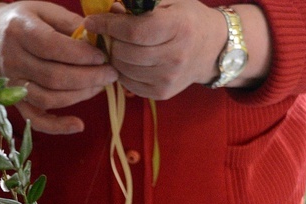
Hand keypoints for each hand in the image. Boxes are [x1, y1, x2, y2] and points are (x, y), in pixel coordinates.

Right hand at [0, 2, 118, 133]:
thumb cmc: (25, 20)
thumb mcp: (45, 10)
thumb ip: (70, 23)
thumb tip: (96, 39)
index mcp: (20, 30)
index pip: (52, 46)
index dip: (80, 54)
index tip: (102, 56)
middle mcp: (13, 59)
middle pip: (53, 76)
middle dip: (88, 77)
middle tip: (110, 73)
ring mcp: (12, 84)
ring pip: (48, 98)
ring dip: (79, 96)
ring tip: (100, 87)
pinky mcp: (14, 101)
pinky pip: (35, 120)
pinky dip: (57, 126)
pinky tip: (78, 125)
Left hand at [83, 1, 271, 98]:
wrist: (213, 49)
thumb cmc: (187, 20)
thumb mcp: (170, 1)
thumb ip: (140, 3)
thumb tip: (110, 10)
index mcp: (179, 27)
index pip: (134, 31)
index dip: (108, 26)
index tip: (92, 21)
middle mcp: (175, 56)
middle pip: (125, 52)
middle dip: (110, 41)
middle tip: (106, 33)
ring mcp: (168, 78)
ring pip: (123, 70)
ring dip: (114, 56)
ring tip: (117, 45)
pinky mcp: (162, 93)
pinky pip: (128, 84)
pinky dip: (122, 71)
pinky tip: (127, 60)